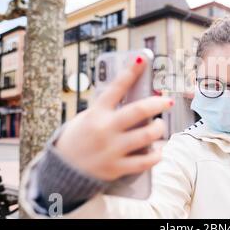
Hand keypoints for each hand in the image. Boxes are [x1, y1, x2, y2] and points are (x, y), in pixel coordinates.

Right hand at [55, 56, 173, 180]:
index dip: (131, 71)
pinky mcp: (116, 167)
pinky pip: (144, 161)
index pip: (116, 87)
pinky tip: (159, 150)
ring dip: (159, 128)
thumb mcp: (86, 118)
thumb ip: (106, 109)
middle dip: (158, 103)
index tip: (143, 59)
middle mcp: (105, 129)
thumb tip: (132, 95)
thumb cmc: (77, 139)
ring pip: (146, 136)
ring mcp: (112, 149)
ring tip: (161, 125)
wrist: (62, 170)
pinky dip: (156, 155)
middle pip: (139, 111)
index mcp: (96, 113)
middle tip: (167, 101)